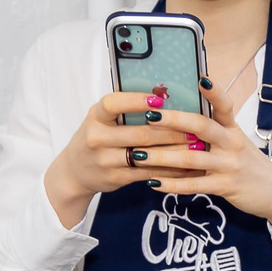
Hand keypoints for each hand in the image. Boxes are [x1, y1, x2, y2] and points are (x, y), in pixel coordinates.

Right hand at [42, 89, 206, 225]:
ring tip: (196, 146)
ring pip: (147, 155)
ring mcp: (107, 160)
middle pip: (139, 133)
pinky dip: (169, 170)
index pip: (114, 104)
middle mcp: (98, 138)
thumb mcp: (101, 119)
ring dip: (174, 151)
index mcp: (96, 116)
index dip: (136, 101)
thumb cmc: (96, 137)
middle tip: (194, 127)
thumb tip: (161, 92)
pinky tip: (186, 165)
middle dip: (170, 131)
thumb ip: (123, 109)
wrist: (75, 172)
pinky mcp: (117, 178)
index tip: (159, 99)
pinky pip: (148, 173)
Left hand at [135, 98, 271, 234]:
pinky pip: (194, 185)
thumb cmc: (250, 166)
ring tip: (138, 154)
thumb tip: (181, 119)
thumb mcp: (237, 143)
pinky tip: (154, 182)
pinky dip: (172, 184)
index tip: (200, 78)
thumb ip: (215, 131)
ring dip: (162, 156)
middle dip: (173, 120)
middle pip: (201, 126)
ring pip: (191, 158)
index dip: (213, 92)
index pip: (224, 104)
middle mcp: (232, 143)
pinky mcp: (225, 187)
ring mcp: (229, 165)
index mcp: (233, 129)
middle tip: (148, 115)